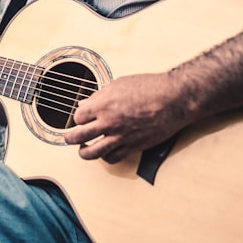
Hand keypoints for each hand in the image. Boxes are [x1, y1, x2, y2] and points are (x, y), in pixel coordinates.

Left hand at [63, 73, 192, 163]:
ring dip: (84, 152)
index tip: (80, 118)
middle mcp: (109, 123)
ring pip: (92, 153)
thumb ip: (99, 96)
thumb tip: (85, 104)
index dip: (77, 118)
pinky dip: (106, 157)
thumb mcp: (119, 84)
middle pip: (78, 137)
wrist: (174, 99)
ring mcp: (121, 137)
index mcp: (103, 104)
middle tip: (68, 138)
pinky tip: (105, 152)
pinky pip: (113, 158)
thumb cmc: (150, 87)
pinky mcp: (133, 147)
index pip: (78, 117)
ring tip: (83, 149)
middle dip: (70, 138)